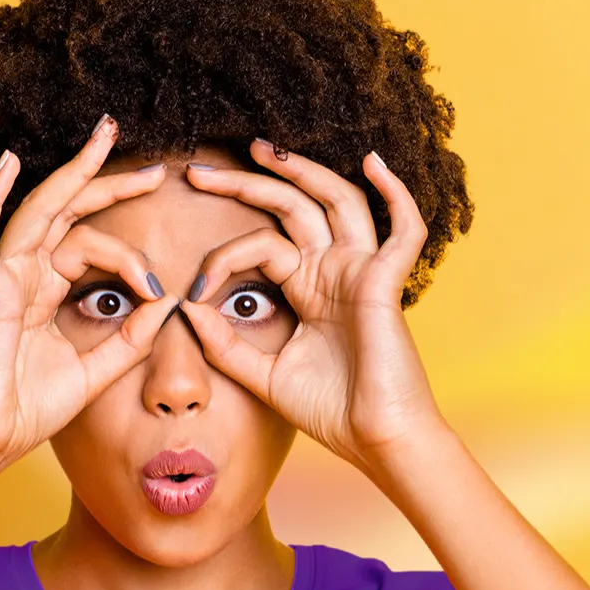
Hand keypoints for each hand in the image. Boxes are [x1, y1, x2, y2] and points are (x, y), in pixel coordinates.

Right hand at [0, 115, 178, 477]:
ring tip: (102, 140)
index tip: (160, 286)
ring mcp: (2, 280)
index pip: (90, 242)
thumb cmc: (24, 410)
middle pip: (68, 212)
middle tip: (155, 164)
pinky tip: (7, 167)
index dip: (131, 254)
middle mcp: (23, 275)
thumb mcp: (93, 372)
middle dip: (108, 181)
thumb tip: (168, 302)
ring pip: (40, 213)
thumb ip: (130, 339)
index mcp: (45, 290)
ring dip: (72, 174)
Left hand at [176, 139, 448, 474]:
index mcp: (307, 288)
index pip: (261, 244)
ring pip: (335, 201)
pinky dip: (395, 192)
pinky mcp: (385, 283)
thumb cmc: (330, 411)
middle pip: (292, 207)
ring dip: (303, 171)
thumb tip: (186, 308)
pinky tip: (372, 161)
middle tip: (200, 170)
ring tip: (266, 148)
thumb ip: (225, 344)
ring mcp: (361, 272)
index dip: (223, 257)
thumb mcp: (263, 374)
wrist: (375, 442)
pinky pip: (402, 229)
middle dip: (247, 183)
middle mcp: (334, 271)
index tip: (194, 288)